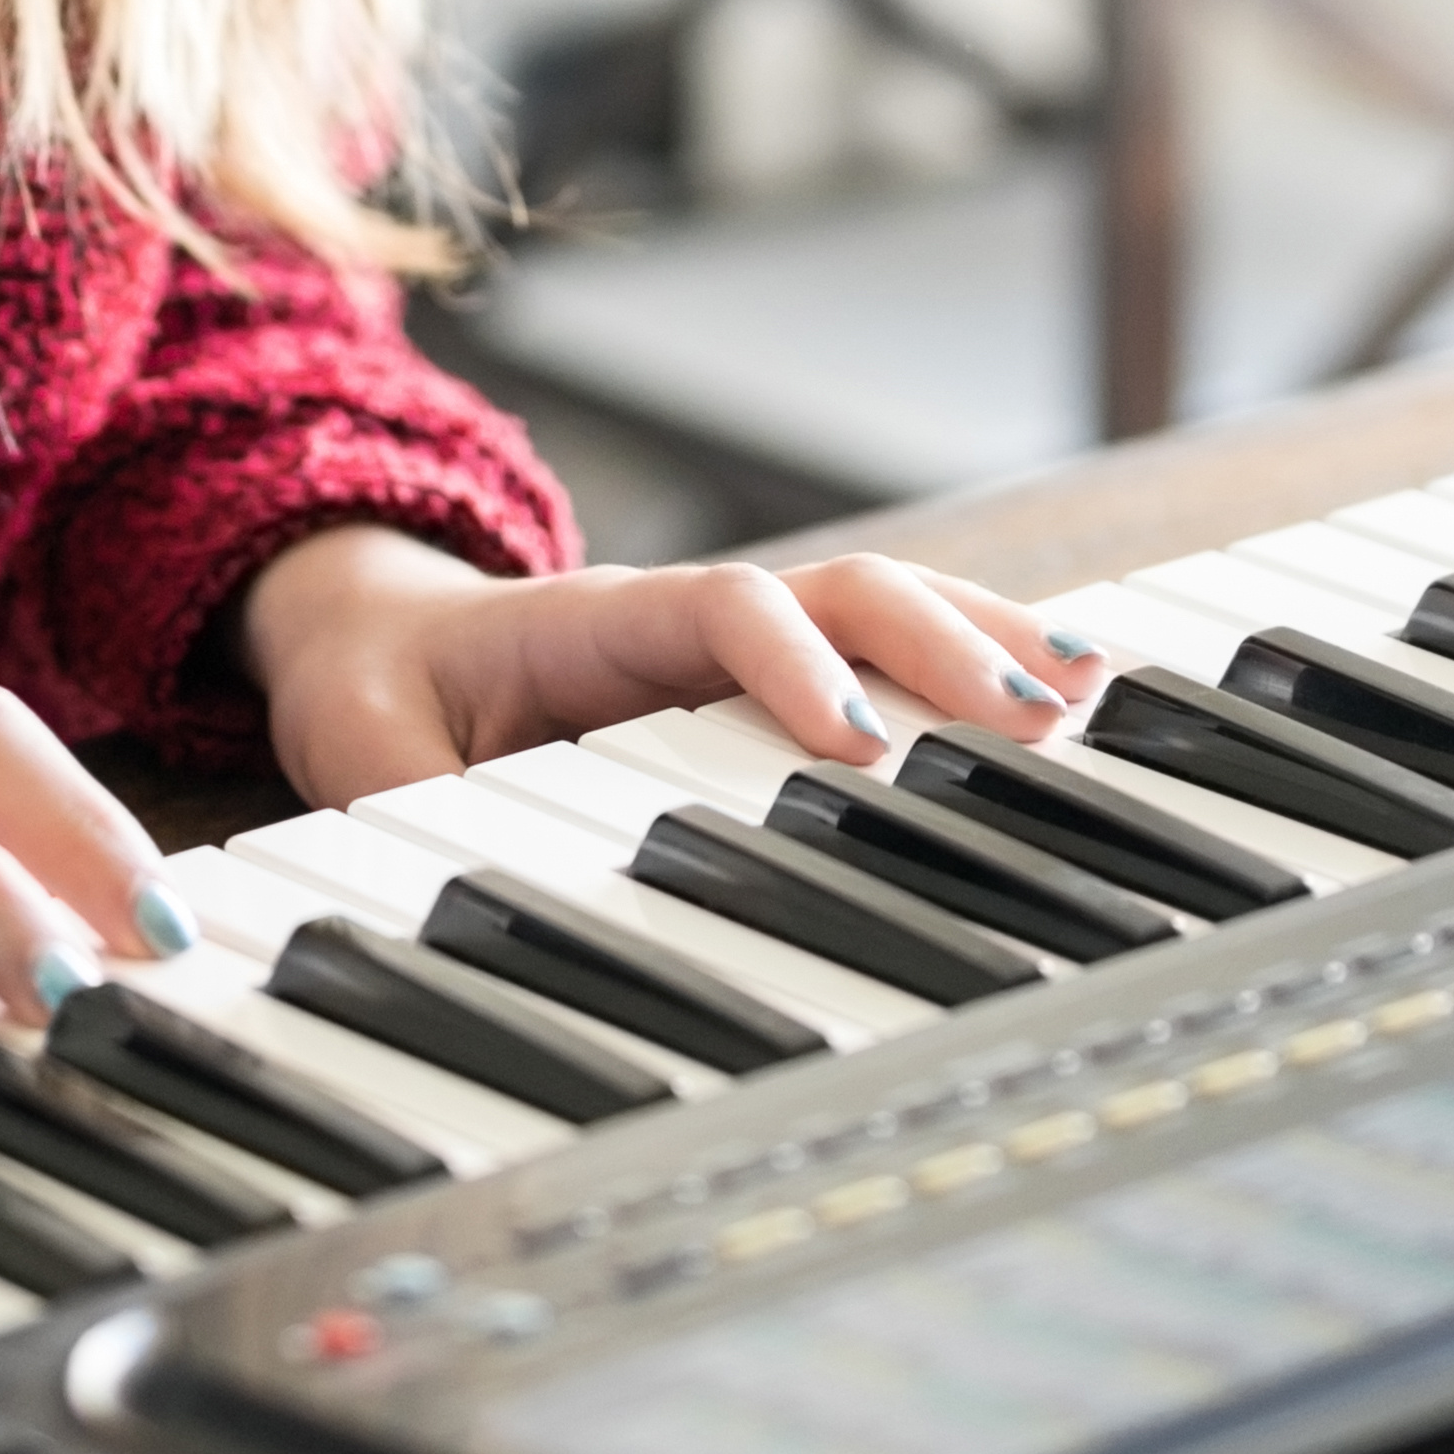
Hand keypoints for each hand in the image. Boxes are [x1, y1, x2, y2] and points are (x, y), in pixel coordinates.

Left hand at [240, 524, 1107, 805]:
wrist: (379, 630)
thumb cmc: (381, 688)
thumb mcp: (357, 745)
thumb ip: (401, 796)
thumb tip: (441, 861)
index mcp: (596, 620)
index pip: (722, 611)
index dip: (792, 663)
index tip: (854, 740)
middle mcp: (689, 613)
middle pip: (843, 591)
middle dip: (942, 644)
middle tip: (1036, 719)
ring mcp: (739, 637)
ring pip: (887, 606)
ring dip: (988, 639)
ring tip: (1095, 693)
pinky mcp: (767, 674)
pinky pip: (887, 645)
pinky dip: (978, 658)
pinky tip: (1066, 692)